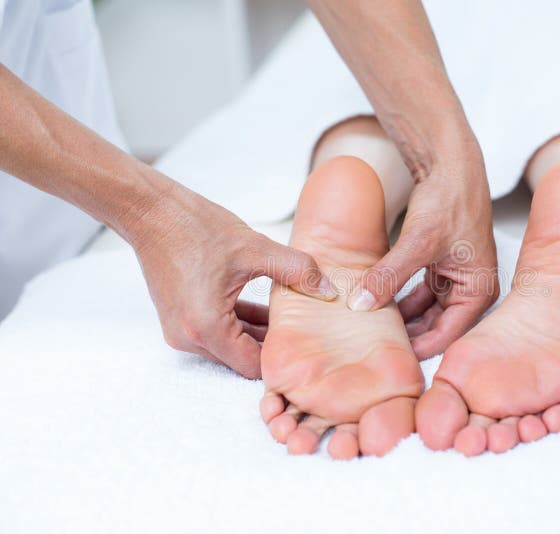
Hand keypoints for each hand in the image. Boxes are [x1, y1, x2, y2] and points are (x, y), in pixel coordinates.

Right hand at [132, 184, 335, 377]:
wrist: (151, 212)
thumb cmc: (195, 228)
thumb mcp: (256, 249)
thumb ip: (298, 271)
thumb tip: (330, 291)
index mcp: (206, 327)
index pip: (253, 366)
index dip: (283, 359)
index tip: (310, 349)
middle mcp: (189, 337)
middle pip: (242, 358)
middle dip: (274, 345)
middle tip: (309, 334)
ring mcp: (181, 330)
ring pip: (232, 345)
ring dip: (258, 333)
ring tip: (293, 318)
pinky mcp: (180, 319)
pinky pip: (218, 331)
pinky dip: (241, 323)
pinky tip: (267, 308)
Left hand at [347, 140, 498, 358]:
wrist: (449, 164)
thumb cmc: (450, 199)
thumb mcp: (418, 242)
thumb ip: (389, 276)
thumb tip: (359, 305)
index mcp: (479, 292)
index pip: (447, 335)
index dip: (417, 348)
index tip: (387, 357)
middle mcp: (471, 290)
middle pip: (436, 328)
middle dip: (407, 336)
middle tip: (373, 348)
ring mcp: (456, 280)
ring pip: (424, 313)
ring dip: (400, 319)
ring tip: (370, 329)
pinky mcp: (440, 269)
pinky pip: (418, 295)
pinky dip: (398, 300)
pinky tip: (375, 304)